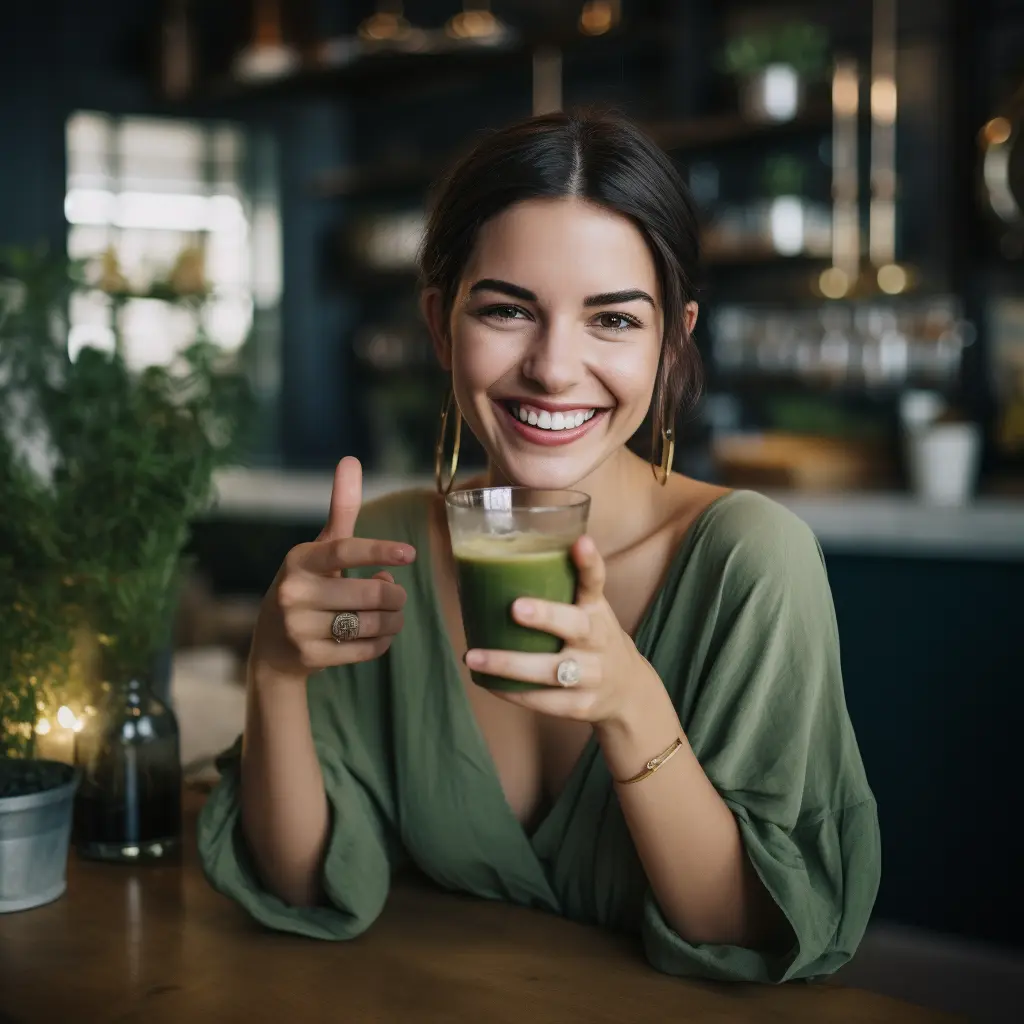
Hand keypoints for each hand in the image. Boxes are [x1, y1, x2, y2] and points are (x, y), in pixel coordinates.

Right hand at [249, 457, 415, 683]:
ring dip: (394, 620)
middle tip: (397, 595)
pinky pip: (366, 650)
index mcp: (300, 560)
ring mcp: (299, 627)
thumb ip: (341, 510)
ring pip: (371, 623)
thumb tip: (351, 460)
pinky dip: (382, 642)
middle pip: (370, 593)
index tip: (409, 554)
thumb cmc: (307, 586)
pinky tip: (379, 635)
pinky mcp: (310, 658)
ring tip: (393, 615)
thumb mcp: (319, 550)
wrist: (273, 647)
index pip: (344, 551)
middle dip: (395, 596)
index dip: (378, 551)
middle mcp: (294, 592)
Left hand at [464, 535, 656, 726]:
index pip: (596, 582)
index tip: (579, 543)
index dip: (589, 562)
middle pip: (577, 627)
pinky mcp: (580, 706)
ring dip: (510, 664)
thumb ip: (559, 589)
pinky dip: (513, 693)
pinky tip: (487, 682)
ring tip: (473, 656)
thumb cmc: (592, 639)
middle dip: (548, 616)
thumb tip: (498, 562)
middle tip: (515, 608)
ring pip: (552, 670)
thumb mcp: (588, 610)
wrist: (627, 690)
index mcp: (597, 610)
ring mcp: (592, 675)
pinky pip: (544, 700)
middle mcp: (599, 640)